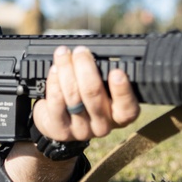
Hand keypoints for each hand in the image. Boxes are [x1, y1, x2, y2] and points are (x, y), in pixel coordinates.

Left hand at [3, 46, 140, 181]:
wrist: (60, 119)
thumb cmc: (85, 95)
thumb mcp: (101, 86)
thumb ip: (103, 73)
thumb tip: (92, 53)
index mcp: (120, 114)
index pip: (127, 108)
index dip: (122, 91)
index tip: (116, 72)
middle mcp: (103, 125)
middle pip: (94, 94)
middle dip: (85, 67)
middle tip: (80, 51)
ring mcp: (82, 130)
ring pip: (73, 96)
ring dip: (66, 69)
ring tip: (63, 53)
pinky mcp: (61, 130)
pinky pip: (57, 102)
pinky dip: (54, 82)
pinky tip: (54, 69)